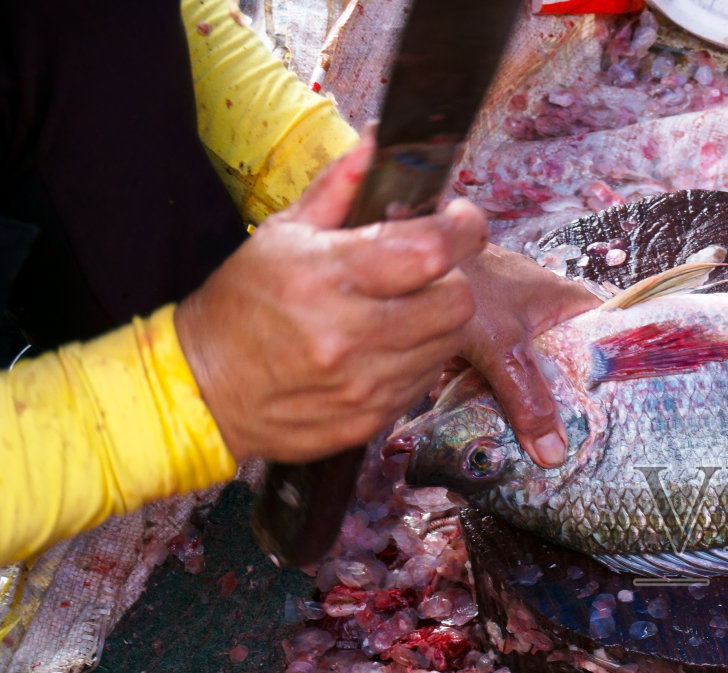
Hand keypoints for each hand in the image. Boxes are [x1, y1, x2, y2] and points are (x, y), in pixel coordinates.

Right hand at [174, 132, 487, 462]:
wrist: (204, 388)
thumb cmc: (244, 304)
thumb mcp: (283, 233)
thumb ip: (339, 187)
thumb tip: (380, 139)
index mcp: (331, 275)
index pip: (432, 250)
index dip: (463, 229)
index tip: (462, 220)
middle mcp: (353, 333)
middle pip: (457, 301)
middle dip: (451, 278)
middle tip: (427, 271)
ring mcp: (366, 382)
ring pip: (449, 342)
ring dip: (437, 319)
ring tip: (402, 309)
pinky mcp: (372, 417)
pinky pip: (426, 379)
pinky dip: (418, 357)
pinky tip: (385, 345)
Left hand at [456, 243, 600, 465]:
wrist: (408, 268)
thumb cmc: (465, 284)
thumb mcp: (504, 347)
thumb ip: (529, 399)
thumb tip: (554, 454)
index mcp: (569, 303)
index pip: (610, 341)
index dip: (614, 382)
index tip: (614, 422)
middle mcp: (548, 313)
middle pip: (569, 368)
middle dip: (566, 406)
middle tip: (571, 445)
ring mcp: (515, 326)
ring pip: (532, 375)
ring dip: (527, 405)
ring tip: (534, 444)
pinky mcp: (486, 338)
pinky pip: (501, 375)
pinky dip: (495, 395)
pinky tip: (490, 422)